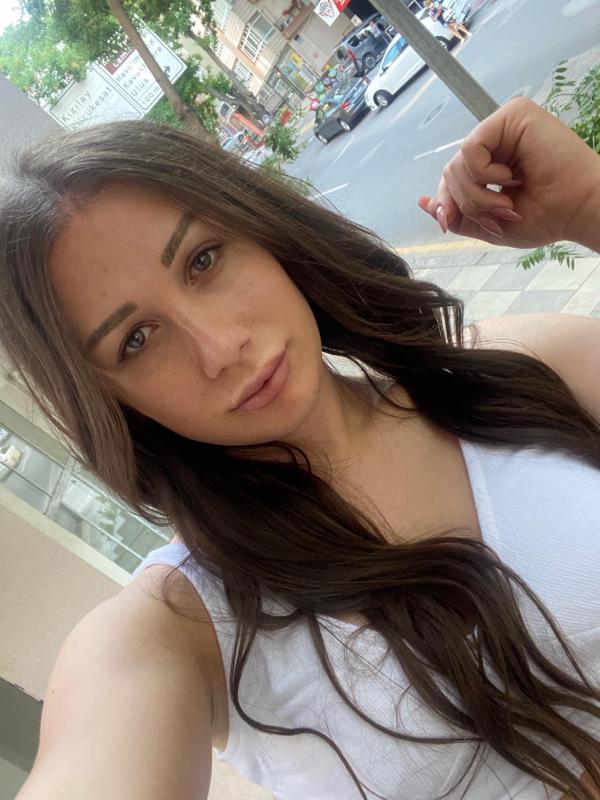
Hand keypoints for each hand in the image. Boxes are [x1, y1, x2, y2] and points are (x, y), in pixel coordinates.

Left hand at [417, 97, 599, 250]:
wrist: (577, 210)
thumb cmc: (546, 216)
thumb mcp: (488, 223)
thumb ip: (457, 213)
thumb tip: (424, 204)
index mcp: (492, 161)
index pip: (451, 177)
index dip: (445, 202)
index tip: (449, 223)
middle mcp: (496, 140)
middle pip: (450, 171)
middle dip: (467, 204)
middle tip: (499, 217)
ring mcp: (503, 126)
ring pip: (456, 163)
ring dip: (476, 195)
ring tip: (507, 203)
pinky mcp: (513, 115)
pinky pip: (471, 148)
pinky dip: (484, 173)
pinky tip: (511, 177)